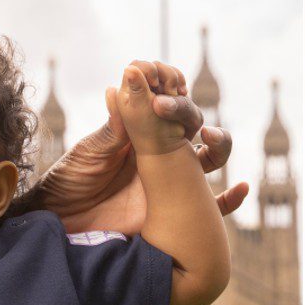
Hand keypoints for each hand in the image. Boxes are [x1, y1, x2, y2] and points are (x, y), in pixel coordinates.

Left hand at [17, 66, 248, 235]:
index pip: (164, 105)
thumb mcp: (88, 154)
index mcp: (137, 133)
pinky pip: (209, 208)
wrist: (62, 225)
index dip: (170, 90)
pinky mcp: (173, 213)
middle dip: (190, 111)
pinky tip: (242, 189)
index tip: (169, 79)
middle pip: (191, 125)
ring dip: (218, 143)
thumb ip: (111, 129)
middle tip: (179, 110)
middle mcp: (158, 154)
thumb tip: (119, 87)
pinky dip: (230, 200)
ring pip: (207, 159)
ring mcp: (169, 182)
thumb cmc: (68, 185)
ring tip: (211, 138)